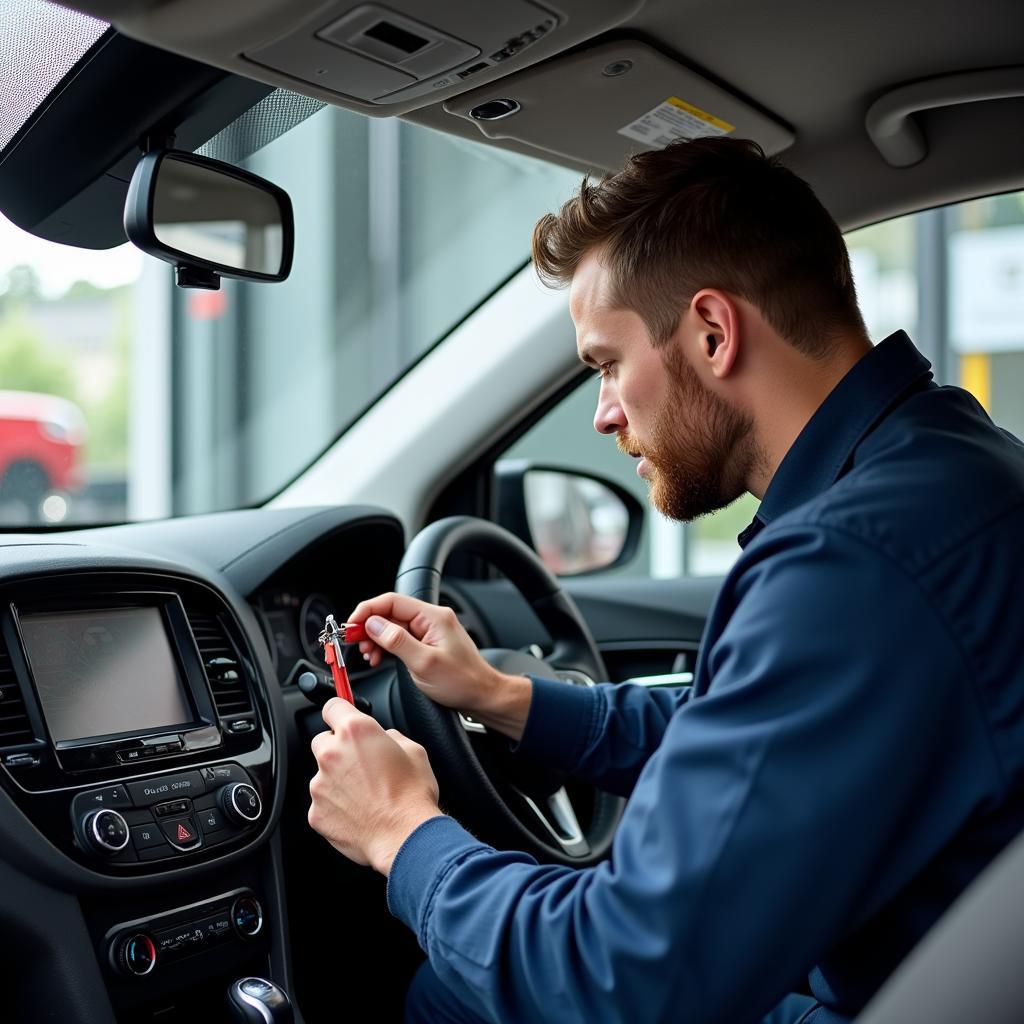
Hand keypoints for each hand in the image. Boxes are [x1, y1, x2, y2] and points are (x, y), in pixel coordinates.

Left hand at [308, 697, 441, 874]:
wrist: (404, 836)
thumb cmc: (412, 795)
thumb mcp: (414, 750)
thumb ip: (390, 737)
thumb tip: (383, 739)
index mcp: (356, 731)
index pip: (332, 706)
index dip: (339, 712)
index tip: (341, 717)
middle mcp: (332, 754)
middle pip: (322, 741)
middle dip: (338, 748)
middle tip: (360, 764)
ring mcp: (320, 784)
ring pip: (322, 774)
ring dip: (337, 780)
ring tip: (364, 794)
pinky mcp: (316, 812)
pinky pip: (322, 803)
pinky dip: (335, 806)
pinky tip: (357, 812)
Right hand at [347, 592, 503, 713]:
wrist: (481, 696)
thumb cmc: (462, 681)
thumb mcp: (424, 663)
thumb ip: (396, 641)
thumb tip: (373, 624)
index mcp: (433, 616)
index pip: (391, 601)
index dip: (367, 611)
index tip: (351, 625)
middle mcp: (431, 619)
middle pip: (390, 613)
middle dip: (368, 626)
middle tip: (353, 642)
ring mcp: (429, 631)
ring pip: (392, 626)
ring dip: (375, 638)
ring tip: (367, 654)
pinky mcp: (426, 643)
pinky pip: (399, 638)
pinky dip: (385, 646)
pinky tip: (378, 657)